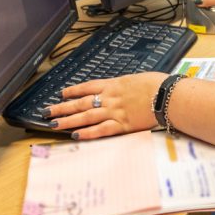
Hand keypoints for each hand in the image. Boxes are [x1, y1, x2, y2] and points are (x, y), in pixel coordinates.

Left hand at [45, 72, 167, 139]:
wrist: (167, 95)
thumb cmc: (158, 85)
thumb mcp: (138, 79)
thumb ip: (126, 85)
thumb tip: (123, 88)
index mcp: (114, 85)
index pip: (88, 87)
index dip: (73, 91)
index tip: (62, 93)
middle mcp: (110, 98)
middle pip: (81, 102)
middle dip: (62, 107)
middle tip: (47, 111)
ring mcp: (115, 112)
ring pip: (86, 117)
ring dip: (69, 120)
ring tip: (54, 124)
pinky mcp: (122, 125)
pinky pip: (101, 130)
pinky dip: (87, 133)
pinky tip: (76, 135)